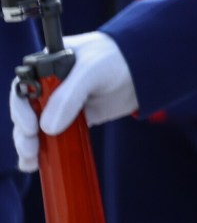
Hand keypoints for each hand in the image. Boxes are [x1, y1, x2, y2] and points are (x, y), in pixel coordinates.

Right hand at [9, 32, 135, 172]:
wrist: (149, 65)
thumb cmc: (118, 56)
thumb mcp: (92, 69)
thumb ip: (70, 95)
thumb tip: (47, 128)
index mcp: (47, 66)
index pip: (23, 89)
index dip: (21, 109)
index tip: (30, 126)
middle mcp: (50, 86)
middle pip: (26, 112)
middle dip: (23, 132)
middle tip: (30, 148)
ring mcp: (63, 103)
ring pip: (37, 127)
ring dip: (29, 145)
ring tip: (31, 160)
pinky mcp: (77, 119)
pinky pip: (56, 137)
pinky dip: (46, 151)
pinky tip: (36, 165)